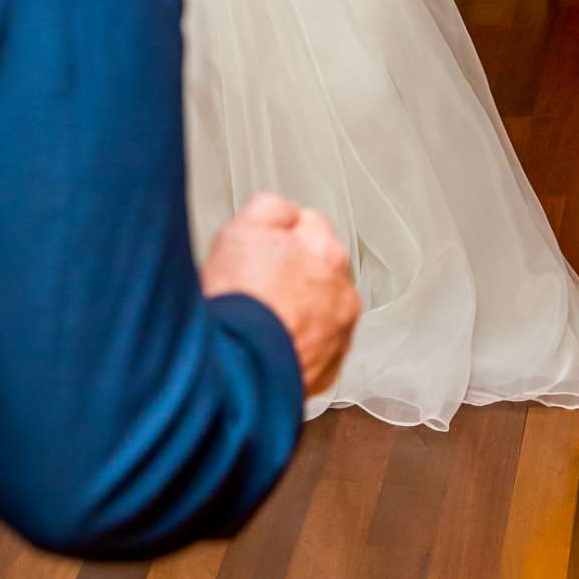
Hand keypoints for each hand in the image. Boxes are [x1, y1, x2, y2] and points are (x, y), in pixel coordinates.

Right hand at [201, 192, 360, 397]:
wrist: (236, 370)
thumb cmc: (237, 304)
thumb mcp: (240, 230)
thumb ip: (271, 209)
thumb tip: (284, 212)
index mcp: (326, 252)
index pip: (309, 223)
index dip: (277, 234)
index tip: (259, 250)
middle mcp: (342, 292)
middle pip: (317, 268)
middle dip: (294, 272)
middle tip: (255, 286)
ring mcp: (339, 334)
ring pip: (319, 308)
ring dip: (299, 309)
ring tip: (261, 319)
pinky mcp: (328, 369)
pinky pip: (314, 346)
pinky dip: (297, 343)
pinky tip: (268, 342)